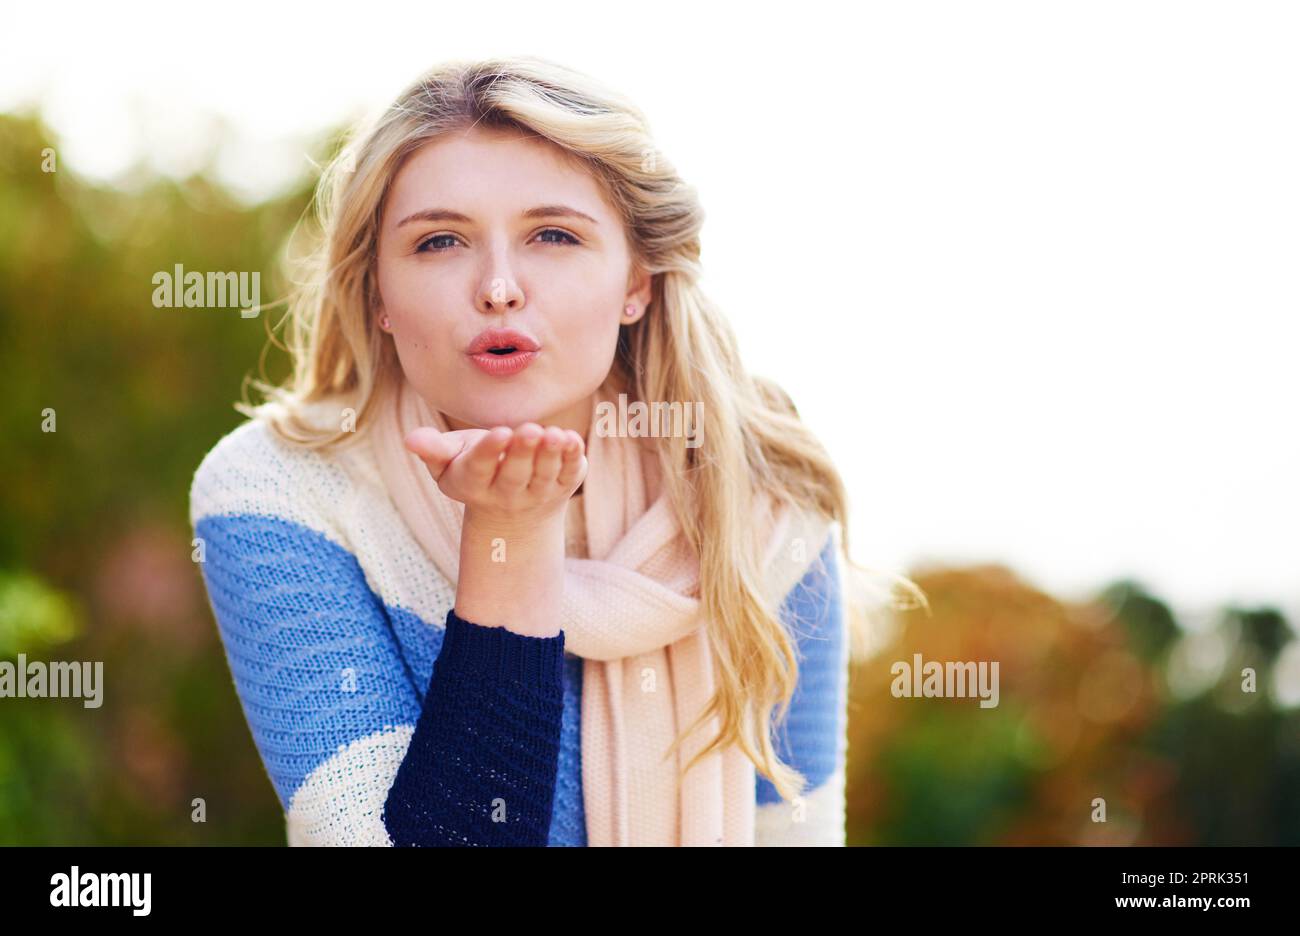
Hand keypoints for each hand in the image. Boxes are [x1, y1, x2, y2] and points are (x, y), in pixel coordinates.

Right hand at [404, 422, 586, 525]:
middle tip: (530, 430)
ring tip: (556, 434)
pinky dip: (573, 459)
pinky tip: (574, 440)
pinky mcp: (563, 487)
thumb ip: (433, 450)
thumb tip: (410, 439)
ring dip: (551, 455)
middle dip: (522, 452)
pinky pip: (569, 474)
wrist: (510, 513)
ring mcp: (537, 493)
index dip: (490, 452)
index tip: (500, 432)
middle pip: (515, 474)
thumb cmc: (474, 470)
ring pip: (544, 475)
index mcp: (474, 483)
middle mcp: (506, 493)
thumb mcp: (449, 462)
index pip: (480, 468)